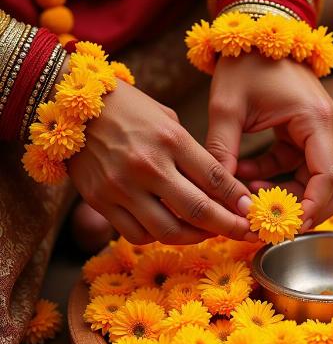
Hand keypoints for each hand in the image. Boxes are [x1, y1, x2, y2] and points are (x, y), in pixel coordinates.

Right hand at [68, 80, 255, 244]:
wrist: (72, 105)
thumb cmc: (129, 110)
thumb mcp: (168, 120)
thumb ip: (195, 155)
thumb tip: (226, 191)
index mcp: (170, 139)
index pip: (215, 179)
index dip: (238, 201)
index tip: (249, 211)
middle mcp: (148, 165)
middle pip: (198, 211)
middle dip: (228, 227)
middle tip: (243, 232)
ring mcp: (122, 187)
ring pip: (169, 232)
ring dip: (195, 238)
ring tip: (207, 232)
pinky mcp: (101, 201)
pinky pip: (138, 235)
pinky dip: (159, 238)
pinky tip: (170, 228)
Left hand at [205, 52, 332, 230]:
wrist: (257, 32)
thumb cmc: (244, 64)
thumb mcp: (227, 107)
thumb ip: (223, 152)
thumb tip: (220, 198)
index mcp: (317, 119)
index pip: (329, 178)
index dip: (311, 209)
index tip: (285, 227)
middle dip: (312, 211)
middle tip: (276, 225)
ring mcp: (328, 130)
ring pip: (328, 182)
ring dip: (295, 197)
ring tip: (254, 198)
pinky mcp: (315, 134)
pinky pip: (308, 170)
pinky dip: (283, 181)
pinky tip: (250, 180)